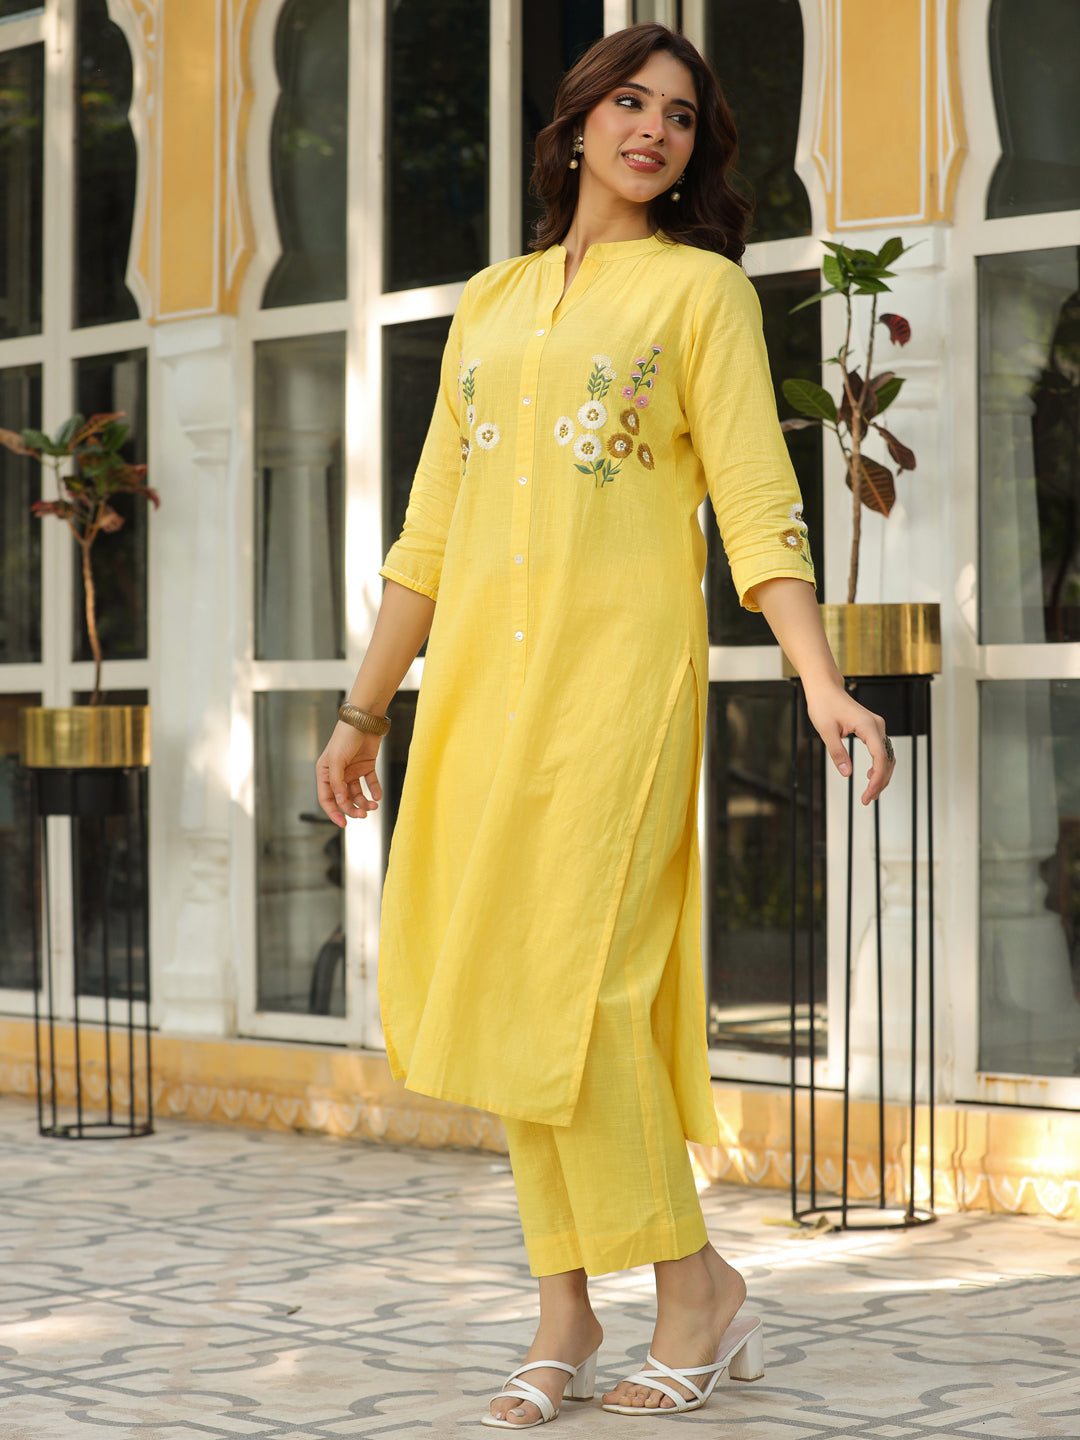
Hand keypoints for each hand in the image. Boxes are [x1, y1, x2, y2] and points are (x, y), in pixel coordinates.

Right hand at [316, 721, 383, 826]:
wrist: (365, 720)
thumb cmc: (346, 737)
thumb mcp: (338, 760)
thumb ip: (337, 782)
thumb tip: (339, 801)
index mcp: (325, 773)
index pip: (326, 798)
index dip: (334, 812)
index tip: (343, 823)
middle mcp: (338, 774)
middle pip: (344, 799)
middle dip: (353, 809)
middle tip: (364, 815)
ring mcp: (352, 771)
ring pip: (357, 794)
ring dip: (365, 802)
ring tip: (374, 806)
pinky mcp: (366, 766)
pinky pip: (370, 783)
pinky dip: (374, 791)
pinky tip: (378, 796)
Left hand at [805, 683, 894, 804]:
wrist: (825, 689)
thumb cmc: (824, 705)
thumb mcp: (826, 731)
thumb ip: (837, 752)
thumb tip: (847, 773)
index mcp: (867, 726)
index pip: (880, 757)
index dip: (876, 779)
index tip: (868, 794)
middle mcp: (877, 726)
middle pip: (887, 759)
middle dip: (880, 782)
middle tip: (867, 799)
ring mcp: (877, 726)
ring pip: (887, 756)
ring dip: (881, 775)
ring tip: (870, 793)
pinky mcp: (872, 728)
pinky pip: (881, 750)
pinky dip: (879, 765)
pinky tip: (870, 776)